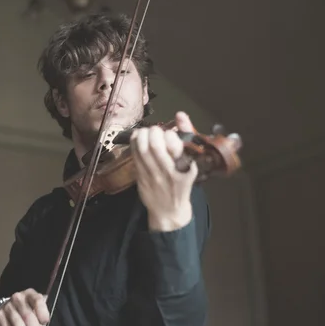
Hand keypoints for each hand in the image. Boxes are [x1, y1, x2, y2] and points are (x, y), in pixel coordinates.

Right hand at [0, 288, 48, 325]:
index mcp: (30, 294)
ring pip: (17, 323)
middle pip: (27, 315)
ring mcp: (8, 306)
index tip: (45, 323)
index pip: (37, 300)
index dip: (42, 311)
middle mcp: (18, 298)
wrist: (8, 306)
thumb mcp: (36, 307)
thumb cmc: (28, 308)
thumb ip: (41, 314)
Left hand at [130, 111, 197, 230]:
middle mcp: (168, 172)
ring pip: (142, 150)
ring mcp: (153, 176)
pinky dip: (134, 144)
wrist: (169, 210)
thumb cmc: (181, 184)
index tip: (169, 133)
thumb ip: (186, 137)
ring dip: (141, 136)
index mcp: (184, 167)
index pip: (175, 145)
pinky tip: (137, 140)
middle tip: (154, 130)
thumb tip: (181, 115)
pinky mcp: (141, 178)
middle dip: (153, 132)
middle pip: (154, 146)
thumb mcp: (190, 163)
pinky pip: (134, 157)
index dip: (169, 135)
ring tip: (145, 133)